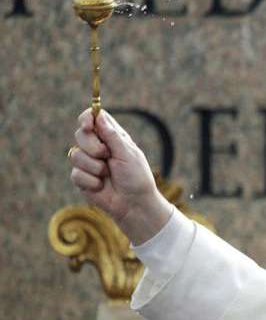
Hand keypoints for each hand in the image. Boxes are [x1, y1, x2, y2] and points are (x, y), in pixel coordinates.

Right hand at [70, 109, 170, 243]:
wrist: (134, 205)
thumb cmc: (136, 178)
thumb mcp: (127, 154)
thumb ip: (112, 135)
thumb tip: (99, 115)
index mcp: (113, 137)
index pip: (94, 118)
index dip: (87, 118)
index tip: (87, 125)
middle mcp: (99, 147)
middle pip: (80, 134)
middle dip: (92, 145)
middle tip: (106, 155)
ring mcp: (89, 162)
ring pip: (74, 154)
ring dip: (93, 166)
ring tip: (107, 174)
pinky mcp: (82, 178)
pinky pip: (75, 173)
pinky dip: (90, 181)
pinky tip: (101, 186)